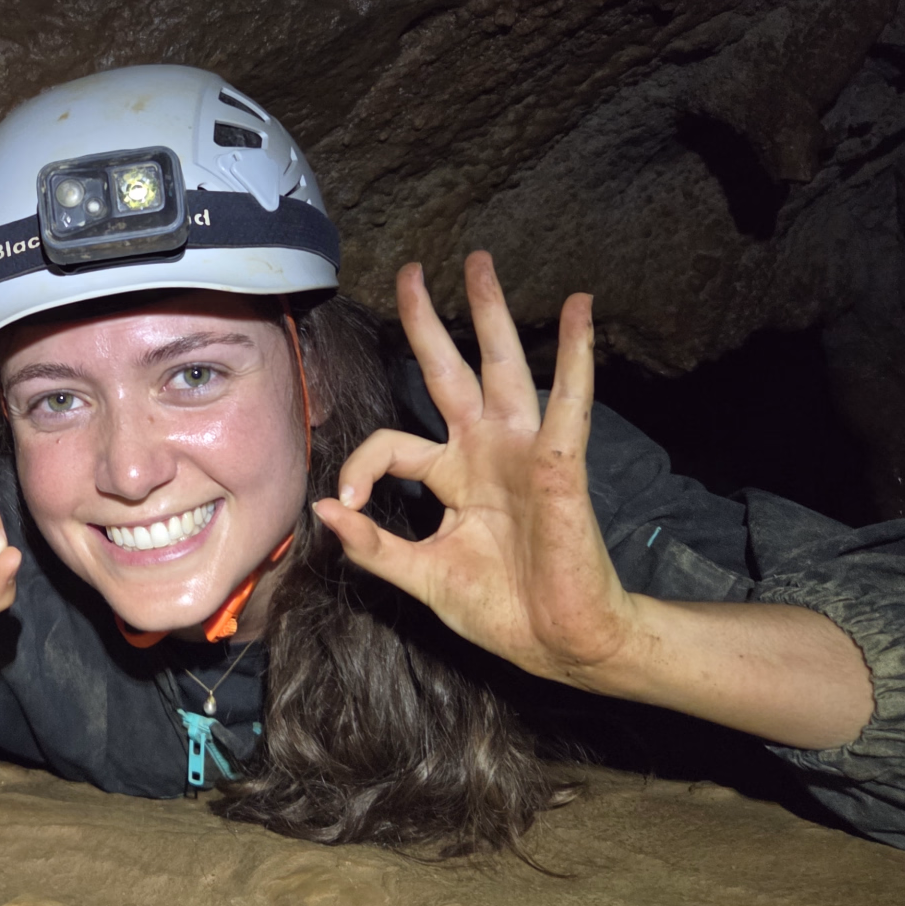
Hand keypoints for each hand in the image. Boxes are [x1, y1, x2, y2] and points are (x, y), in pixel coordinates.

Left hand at [313, 252, 635, 687]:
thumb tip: (324, 510)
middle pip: (447, 370)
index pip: (392, 442)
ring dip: (490, 313)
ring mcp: (520, 452)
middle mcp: (482, 451)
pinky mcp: (558, 464)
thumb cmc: (499, 610)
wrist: (559, 643)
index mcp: (449, 476)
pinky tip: (580, 310)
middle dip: (427, 320)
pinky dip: (574, 355)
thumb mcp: (421, 577)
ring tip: (480, 262)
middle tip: (412, 271)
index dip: (362, 467)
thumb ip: (373, 547)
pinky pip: (568, 401)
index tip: (349, 507)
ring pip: (501, 367)